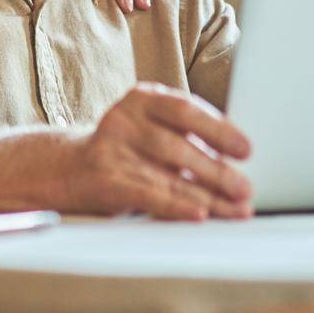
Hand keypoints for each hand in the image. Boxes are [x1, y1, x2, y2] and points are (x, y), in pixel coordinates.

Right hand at [64, 83, 253, 220]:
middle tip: (245, 188)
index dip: (218, 129)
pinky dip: (177, 206)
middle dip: (216, 170)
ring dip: (207, 196)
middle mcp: (124, 119)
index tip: (246, 149)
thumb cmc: (126, 149)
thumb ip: (186, 135)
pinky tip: (199, 214)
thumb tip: (238, 159)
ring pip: (167, 176)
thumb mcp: (151, 128)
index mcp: (143, 98)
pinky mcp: (104, 181)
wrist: (68, 169)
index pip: (184, 109)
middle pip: (178, 146)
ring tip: (236, 209)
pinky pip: (148, 195)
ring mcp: (111, 150)